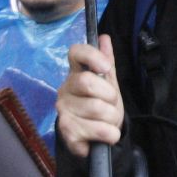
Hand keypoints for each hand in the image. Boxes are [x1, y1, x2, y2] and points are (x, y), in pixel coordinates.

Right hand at [57, 36, 124, 157]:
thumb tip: (104, 38)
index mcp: (76, 73)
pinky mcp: (67, 131)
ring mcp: (63, 110)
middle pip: (87, 81)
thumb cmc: (101, 105)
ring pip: (98, 108)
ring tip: (107, 122)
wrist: (95, 138)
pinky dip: (110, 134)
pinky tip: (103, 135)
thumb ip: (107, 62)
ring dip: (112, 119)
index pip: (75, 52)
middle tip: (110, 104)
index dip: (91, 56)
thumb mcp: (108, 83)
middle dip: (109, 96)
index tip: (105, 67)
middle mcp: (65, 89)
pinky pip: (100, 130)